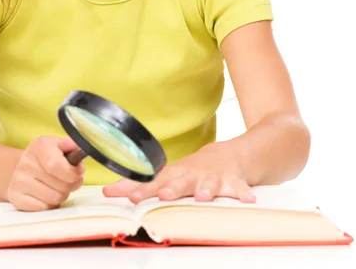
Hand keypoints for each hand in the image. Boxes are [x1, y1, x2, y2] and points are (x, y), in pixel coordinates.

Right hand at [6, 136, 84, 210]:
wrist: (26, 167)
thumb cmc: (49, 157)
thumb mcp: (60, 146)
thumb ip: (71, 146)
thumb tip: (75, 144)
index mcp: (39, 146)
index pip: (56, 165)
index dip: (72, 173)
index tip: (78, 172)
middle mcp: (26, 162)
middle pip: (60, 185)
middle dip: (71, 185)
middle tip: (69, 180)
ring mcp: (18, 180)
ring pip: (54, 199)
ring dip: (61, 195)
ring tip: (57, 187)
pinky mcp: (15, 197)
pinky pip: (43, 208)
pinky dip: (49, 204)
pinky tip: (46, 195)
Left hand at [102, 143, 255, 203]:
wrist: (228, 156)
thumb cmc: (191, 170)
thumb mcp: (167, 175)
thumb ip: (138, 185)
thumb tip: (107, 192)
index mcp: (174, 176)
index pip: (152, 183)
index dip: (138, 189)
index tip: (125, 195)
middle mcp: (192, 176)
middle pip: (179, 183)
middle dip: (172, 189)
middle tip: (164, 195)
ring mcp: (212, 178)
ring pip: (209, 184)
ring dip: (206, 190)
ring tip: (203, 197)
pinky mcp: (232, 182)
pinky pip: (239, 188)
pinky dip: (243, 193)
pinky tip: (248, 200)